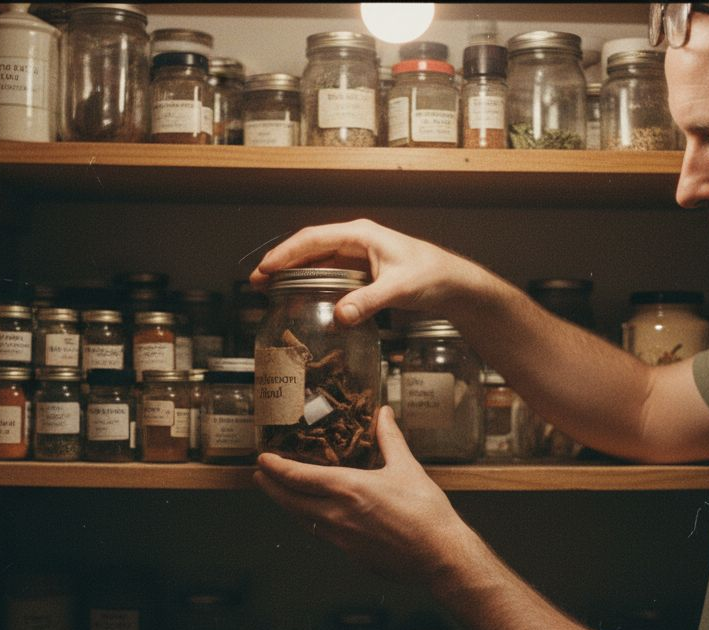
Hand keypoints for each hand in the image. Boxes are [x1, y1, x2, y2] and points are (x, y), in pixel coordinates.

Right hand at [250, 219, 480, 325]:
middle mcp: (355, 241)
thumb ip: (368, 302)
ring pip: (317, 262)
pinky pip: (329, 276)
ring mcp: (358, 256)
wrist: (453, 283)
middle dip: (281, 263)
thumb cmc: (432, 276)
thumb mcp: (399, 289)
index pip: (313, 240)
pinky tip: (299, 297)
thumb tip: (340, 316)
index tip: (265, 269)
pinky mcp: (362, 272)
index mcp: (360, 235)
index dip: (286, 254)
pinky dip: (311, 284)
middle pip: (309, 249)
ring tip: (268, 290)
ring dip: (293, 274)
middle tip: (256, 281)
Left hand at [253, 406, 471, 585]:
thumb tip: (384, 414)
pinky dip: (310, 521)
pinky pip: (321, 535)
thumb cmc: (426, 512)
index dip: (275, 468)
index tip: (262, 460)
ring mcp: (340, 538)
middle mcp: (336, 515)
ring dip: (288, 505)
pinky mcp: (350, 554)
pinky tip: (314, 516)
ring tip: (281, 494)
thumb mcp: (406, 468)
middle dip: (271, 488)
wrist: (438, 555)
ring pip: (302, 520)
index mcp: (348, 488)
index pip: (298, 477)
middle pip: (290, 501)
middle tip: (260, 476)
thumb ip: (390, 439)